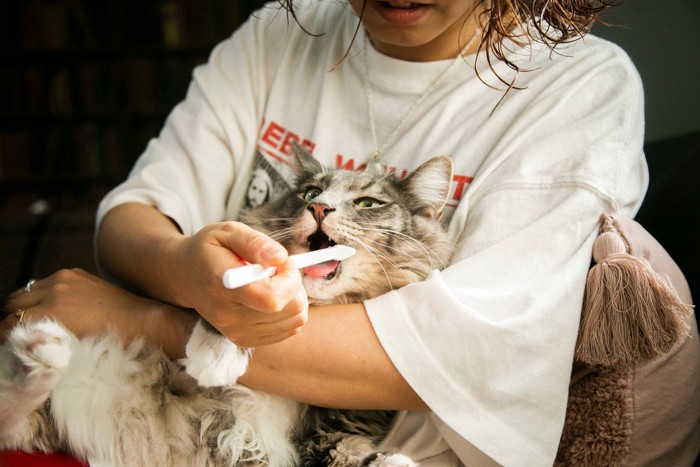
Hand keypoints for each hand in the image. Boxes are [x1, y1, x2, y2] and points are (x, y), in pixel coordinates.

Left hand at [1, 269, 197, 356]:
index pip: (29, 294)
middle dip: (10, 319)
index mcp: (69, 276)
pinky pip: (18, 325)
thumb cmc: (124, 321)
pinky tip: (16, 350)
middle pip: (16, 299)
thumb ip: (72, 304)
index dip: (20, 313)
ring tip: (13, 346)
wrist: (145, 322)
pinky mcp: (54, 311)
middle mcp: (59, 280)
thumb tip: (52, 322)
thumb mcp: (96, 302)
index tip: (18, 329)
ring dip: (9, 328)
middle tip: (12, 339)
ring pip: (13, 311)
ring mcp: (55, 294)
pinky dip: (12, 337)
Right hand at [163, 221, 308, 347]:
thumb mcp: (228, 232)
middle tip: (276, 269)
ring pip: (294, 321)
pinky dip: (288, 312)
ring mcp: (236, 332)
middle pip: (290, 311)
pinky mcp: (244, 340)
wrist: (184, 276)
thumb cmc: (209, 250)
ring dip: (293, 298)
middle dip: (294, 285)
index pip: (273, 298)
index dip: (290, 278)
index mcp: (224, 285)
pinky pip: (288, 330)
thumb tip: (279, 258)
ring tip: (272, 282)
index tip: (282, 262)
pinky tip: (270, 296)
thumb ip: (255, 243)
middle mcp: (229, 315)